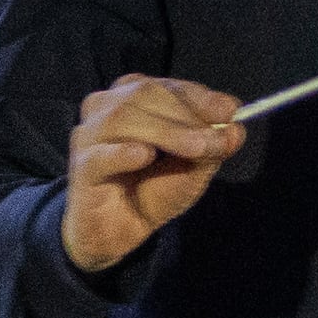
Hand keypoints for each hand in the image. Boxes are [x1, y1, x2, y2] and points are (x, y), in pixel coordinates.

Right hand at [64, 76, 241, 272]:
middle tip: (216, 140)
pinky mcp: (81, 167)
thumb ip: (213, 147)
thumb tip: (236, 129)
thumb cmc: (153, 190)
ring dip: (166, 132)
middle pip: (144, 94)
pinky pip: (100, 155)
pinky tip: (144, 156)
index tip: (229, 111)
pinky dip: (123, 152)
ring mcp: (89, 135)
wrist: (120, 230)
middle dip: (186, 116)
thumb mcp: (193, 167)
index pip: (166, 86)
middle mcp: (106, 107)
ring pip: (122, 118)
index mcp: (132, 98)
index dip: (199, 97)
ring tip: (196, 150)